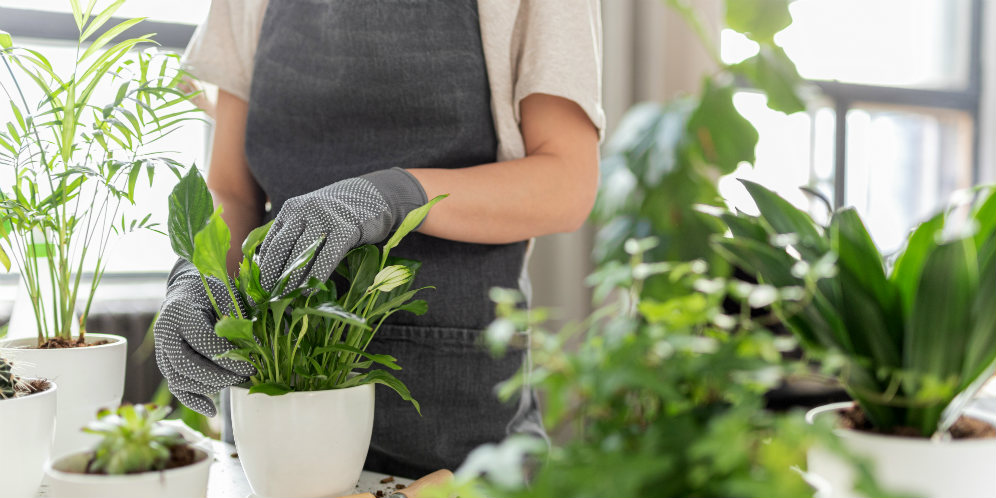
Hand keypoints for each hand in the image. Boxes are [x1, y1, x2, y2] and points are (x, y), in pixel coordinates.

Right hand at [154, 260, 255, 415]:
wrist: (188, 291)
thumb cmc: (213, 292)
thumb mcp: (227, 297)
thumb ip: (237, 320)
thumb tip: (256, 348)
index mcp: (180, 312)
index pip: (203, 342)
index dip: (228, 358)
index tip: (252, 366)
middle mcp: (164, 332)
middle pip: (187, 365)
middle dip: (219, 375)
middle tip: (245, 376)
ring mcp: (161, 350)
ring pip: (179, 379)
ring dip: (210, 386)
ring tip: (235, 381)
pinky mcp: (166, 364)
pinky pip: (176, 387)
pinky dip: (193, 400)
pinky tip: (212, 410)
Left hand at [257, 168, 426, 292]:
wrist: (374, 196)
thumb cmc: (339, 215)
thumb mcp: (312, 218)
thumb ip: (294, 236)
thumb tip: (271, 268)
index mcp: (292, 208)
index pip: (272, 241)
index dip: (263, 267)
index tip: (258, 288)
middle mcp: (305, 210)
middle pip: (282, 246)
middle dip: (272, 274)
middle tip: (267, 297)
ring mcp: (326, 217)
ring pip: (302, 252)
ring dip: (291, 279)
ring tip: (285, 299)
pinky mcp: (346, 228)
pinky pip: (327, 256)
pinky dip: (315, 276)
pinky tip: (308, 292)